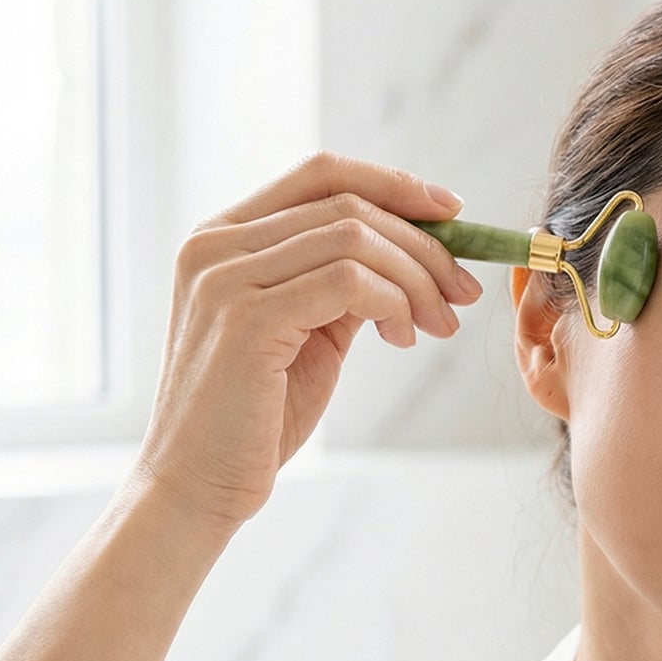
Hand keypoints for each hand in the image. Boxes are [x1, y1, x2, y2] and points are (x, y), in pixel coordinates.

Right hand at [129, 150, 482, 532]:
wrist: (198, 485)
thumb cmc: (255, 419)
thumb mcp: (307, 334)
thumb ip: (343, 288)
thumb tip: (414, 259)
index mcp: (223, 238)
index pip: (320, 174)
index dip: (394, 184)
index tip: (452, 213)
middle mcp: (215, 245)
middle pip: (347, 203)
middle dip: (424, 245)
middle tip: (463, 292)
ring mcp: (225, 278)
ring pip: (354, 238)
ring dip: (416, 279)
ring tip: (437, 325)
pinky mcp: (247, 318)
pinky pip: (348, 281)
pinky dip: (393, 301)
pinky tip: (402, 337)